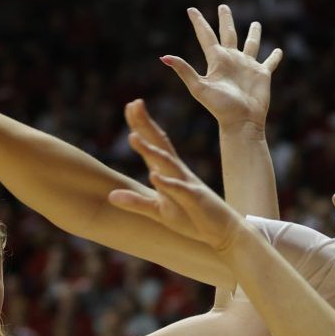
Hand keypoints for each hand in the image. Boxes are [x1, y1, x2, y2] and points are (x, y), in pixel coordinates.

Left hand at [108, 100, 243, 252]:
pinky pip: (179, 189)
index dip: (142, 125)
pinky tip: (153, 175)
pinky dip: (166, 182)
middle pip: (159, 144)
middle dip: (145, 125)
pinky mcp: (194, 199)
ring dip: (150, 150)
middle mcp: (177, 173)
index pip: (154, 144)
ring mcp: (186, 184)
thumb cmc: (192, 218)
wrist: (224, 231)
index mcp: (169, 173)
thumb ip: (135, 202)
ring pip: (166, 163)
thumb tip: (111, 196)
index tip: (130, 105)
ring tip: (132, 136)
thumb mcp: (158, 211)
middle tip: (134, 104)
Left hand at [162, 5, 281, 128]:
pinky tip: (278, 51)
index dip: (198, 22)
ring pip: (251, 44)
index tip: (190, 9)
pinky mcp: (262, 75)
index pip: (206, 36)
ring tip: (256, 23)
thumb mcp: (199, 87)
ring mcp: (247, 67)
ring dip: (254, 34)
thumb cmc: (219, 107)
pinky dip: (274, 56)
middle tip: (223, 7)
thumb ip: (184, 70)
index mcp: (217, 60)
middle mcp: (231, 60)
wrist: (241, 122)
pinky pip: (269, 62)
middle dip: (226, 20)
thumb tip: (164, 57)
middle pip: (228, 34)